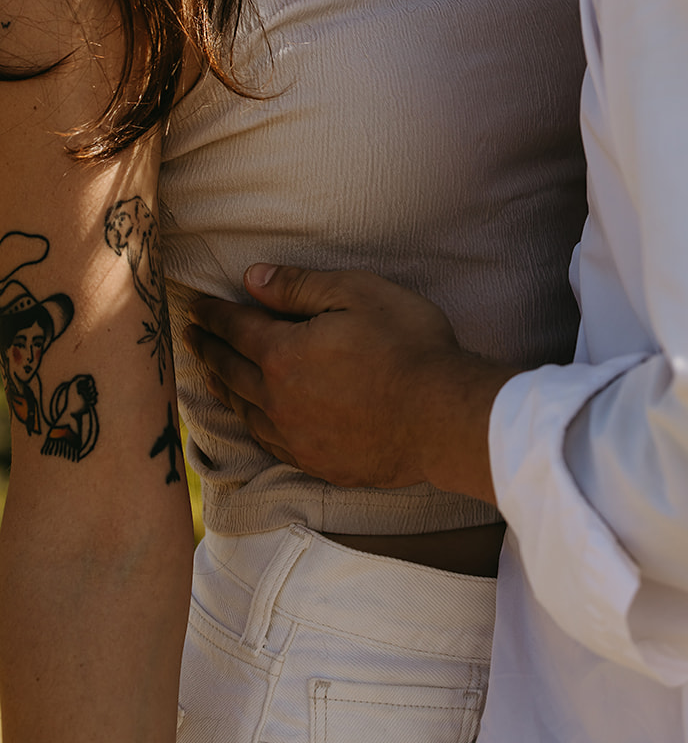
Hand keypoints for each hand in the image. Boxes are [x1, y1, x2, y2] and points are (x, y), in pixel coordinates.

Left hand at [184, 265, 517, 503]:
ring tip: (213, 375)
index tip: (194, 306)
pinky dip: (252, 424)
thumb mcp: (357, 294)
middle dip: (208, 349)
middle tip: (191, 336)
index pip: (235, 328)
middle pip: (230, 370)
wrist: (441, 418)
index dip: (212, 314)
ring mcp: (296, 436)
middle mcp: (279, 399)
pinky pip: (269, 442)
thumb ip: (299, 286)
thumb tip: (251, 280)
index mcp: (283, 353)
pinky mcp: (317, 462)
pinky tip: (256, 419)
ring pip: (245, 410)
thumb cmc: (406, 345)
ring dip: (224, 388)